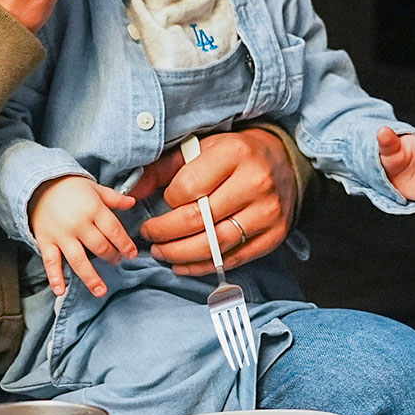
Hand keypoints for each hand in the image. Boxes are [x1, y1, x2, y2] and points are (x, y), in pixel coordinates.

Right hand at [28, 175, 138, 296]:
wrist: (39, 185)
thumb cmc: (71, 187)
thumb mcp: (95, 188)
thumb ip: (114, 198)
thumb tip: (132, 202)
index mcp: (93, 209)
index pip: (114, 230)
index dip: (125, 244)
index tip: (131, 254)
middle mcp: (78, 224)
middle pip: (99, 247)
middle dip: (111, 257)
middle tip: (116, 261)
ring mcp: (61, 235)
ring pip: (79, 260)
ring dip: (91, 277)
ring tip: (101, 291)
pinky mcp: (46, 242)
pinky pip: (51, 263)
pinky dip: (55, 278)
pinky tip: (61, 291)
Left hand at [130, 129, 297, 275]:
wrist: (284, 161)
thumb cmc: (234, 155)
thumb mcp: (200, 148)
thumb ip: (163, 169)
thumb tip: (130, 192)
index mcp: (234, 154)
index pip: (188, 188)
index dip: (167, 201)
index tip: (161, 203)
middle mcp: (255, 183)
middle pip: (198, 220)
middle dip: (165, 233)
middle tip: (148, 236)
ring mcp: (267, 212)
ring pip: (214, 245)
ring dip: (180, 254)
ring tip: (161, 252)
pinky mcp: (274, 235)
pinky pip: (233, 258)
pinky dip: (204, 266)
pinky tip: (184, 264)